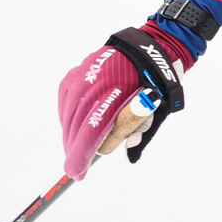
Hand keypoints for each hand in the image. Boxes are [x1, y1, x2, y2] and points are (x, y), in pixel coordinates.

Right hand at [57, 25, 190, 178]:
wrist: (149, 49)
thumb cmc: (154, 83)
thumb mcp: (153, 110)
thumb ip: (135, 131)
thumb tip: (123, 153)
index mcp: (113, 98)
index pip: (89, 135)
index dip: (81, 157)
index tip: (76, 172)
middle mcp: (92, 88)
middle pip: (75, 129)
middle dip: (76, 148)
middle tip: (78, 165)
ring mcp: (81, 79)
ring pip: (67, 117)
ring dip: (72, 133)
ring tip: (77, 146)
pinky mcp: (75, 74)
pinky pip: (66, 103)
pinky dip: (69, 116)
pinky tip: (76, 123)